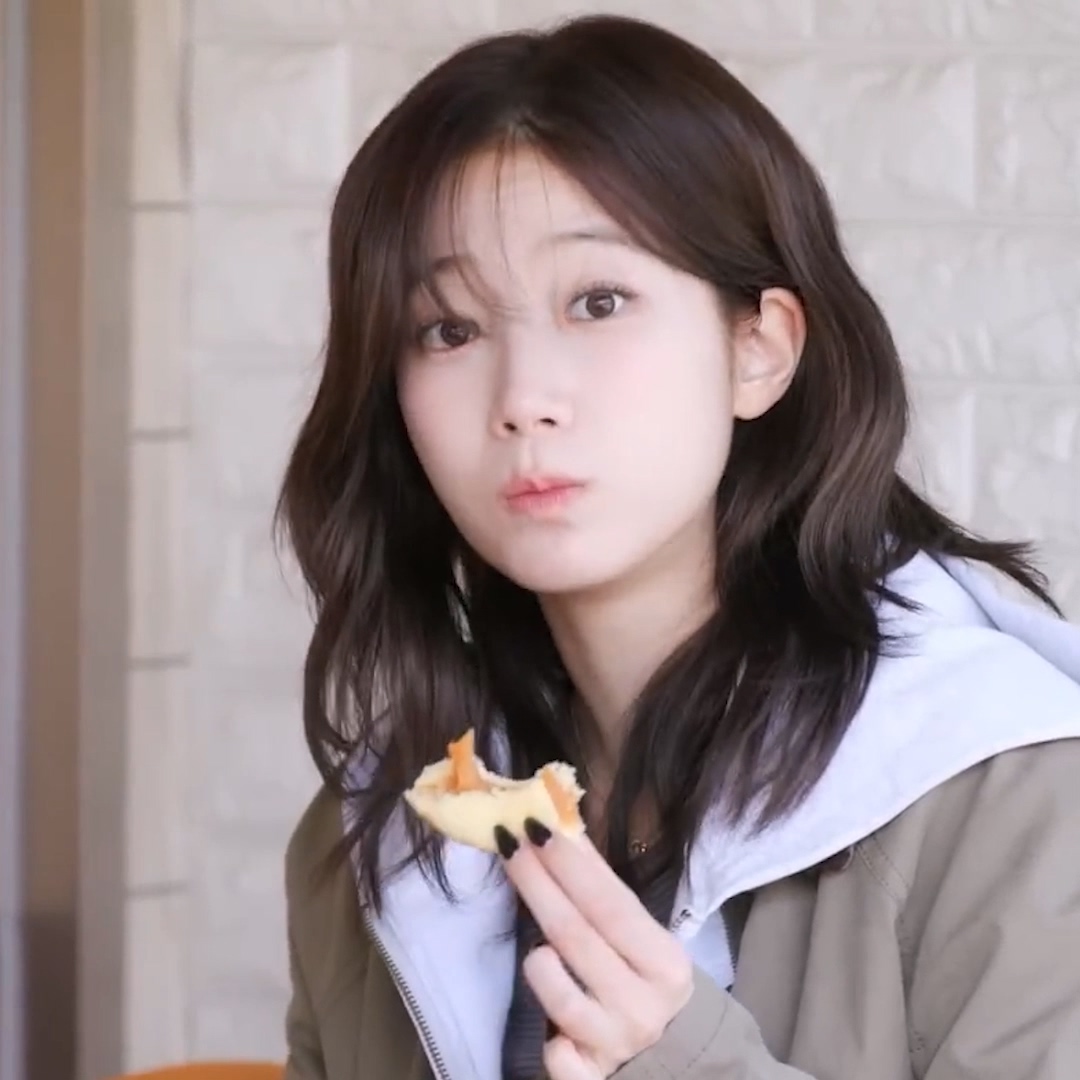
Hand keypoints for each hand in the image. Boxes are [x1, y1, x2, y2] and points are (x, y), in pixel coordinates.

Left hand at [495, 820, 693, 1078]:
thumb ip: (605, 894)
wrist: (677, 1059)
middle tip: (509, 842)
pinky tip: (550, 1028)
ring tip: (538, 949)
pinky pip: (555, 1054)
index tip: (536, 825)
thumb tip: (560, 831)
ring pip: (559, 994)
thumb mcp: (642, 939)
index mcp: (664, 963)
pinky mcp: (589, 1078)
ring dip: (539, 962)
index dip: (570, 864)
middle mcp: (643, 1004)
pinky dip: (549, 1037)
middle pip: (576, 936)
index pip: (609, 903)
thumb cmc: (647, 980)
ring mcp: (615, 1044)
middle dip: (538, 884)